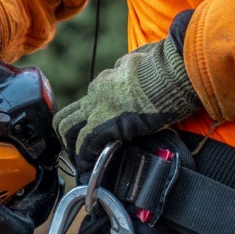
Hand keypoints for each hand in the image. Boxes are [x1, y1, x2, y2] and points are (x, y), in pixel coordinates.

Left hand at [53, 35, 200, 173]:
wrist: (167, 75)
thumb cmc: (164, 71)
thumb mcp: (141, 67)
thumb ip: (130, 74)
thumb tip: (133, 74)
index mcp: (106, 82)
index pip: (85, 104)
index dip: (85, 122)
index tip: (91, 134)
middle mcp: (96, 94)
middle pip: (66, 117)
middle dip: (68, 137)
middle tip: (77, 152)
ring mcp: (97, 108)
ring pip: (67, 130)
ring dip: (73, 148)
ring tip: (82, 162)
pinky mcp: (104, 124)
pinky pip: (85, 143)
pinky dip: (84, 156)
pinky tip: (90, 166)